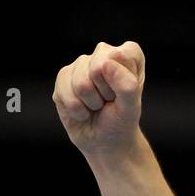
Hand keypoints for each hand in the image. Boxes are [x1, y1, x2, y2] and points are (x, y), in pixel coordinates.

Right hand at [52, 41, 145, 161]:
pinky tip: (83, 110)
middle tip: (109, 101)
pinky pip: (65, 93)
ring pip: (81, 83)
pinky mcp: (63, 77)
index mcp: (126, 56)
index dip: (123, 78)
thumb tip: (106, 64)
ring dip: (91, 103)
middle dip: (105, 93)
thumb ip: (127, 86)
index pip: (122, 54)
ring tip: (97, 106)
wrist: (104, 141)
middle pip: (97, 68)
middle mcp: (102, 55)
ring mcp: (80, 64)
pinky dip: (77, 109)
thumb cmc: (121, 121)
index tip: (124, 92)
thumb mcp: (131, 107)